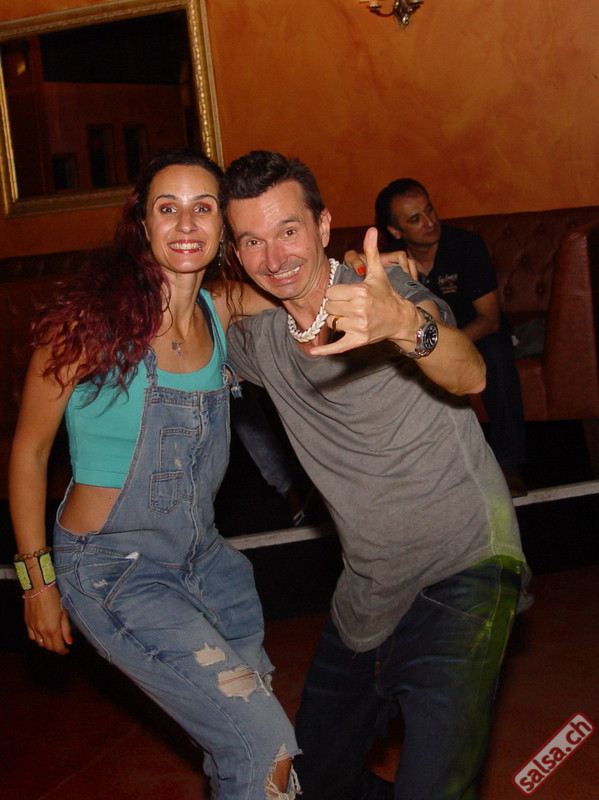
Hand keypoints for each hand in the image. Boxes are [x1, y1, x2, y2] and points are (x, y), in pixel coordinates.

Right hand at [24, 584, 72, 654]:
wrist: (39, 589)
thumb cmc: (54, 599)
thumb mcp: (64, 613)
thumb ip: (66, 629)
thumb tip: (69, 642)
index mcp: (53, 629)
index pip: (58, 647)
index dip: (63, 651)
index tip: (66, 650)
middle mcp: (42, 631)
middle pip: (49, 647)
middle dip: (56, 647)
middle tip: (61, 643)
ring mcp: (33, 628)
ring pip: (40, 643)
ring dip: (47, 644)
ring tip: (52, 639)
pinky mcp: (27, 624)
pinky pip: (32, 637)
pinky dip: (37, 639)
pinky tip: (42, 634)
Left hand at [311, 227, 421, 356]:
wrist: (400, 319)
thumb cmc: (386, 295)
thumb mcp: (378, 273)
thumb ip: (371, 252)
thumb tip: (371, 230)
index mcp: (359, 291)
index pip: (331, 292)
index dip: (336, 294)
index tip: (347, 295)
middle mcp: (359, 309)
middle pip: (329, 307)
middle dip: (336, 307)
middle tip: (350, 307)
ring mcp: (358, 326)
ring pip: (331, 323)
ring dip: (337, 321)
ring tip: (351, 318)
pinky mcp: (358, 340)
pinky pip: (337, 346)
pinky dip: (325, 351)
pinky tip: (313, 353)